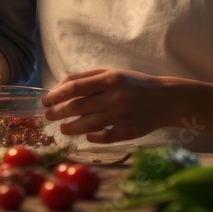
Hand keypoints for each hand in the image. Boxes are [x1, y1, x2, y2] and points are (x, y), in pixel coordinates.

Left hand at [43, 69, 171, 143]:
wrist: (166, 99)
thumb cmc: (135, 84)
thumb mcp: (112, 73)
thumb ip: (87, 77)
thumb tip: (60, 85)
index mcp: (110, 79)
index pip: (75, 87)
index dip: (56, 94)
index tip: (46, 100)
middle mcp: (115, 97)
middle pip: (78, 106)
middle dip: (58, 112)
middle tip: (48, 116)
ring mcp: (122, 115)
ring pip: (88, 124)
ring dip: (71, 127)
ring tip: (63, 128)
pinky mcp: (129, 131)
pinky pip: (104, 137)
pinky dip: (92, 136)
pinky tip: (86, 134)